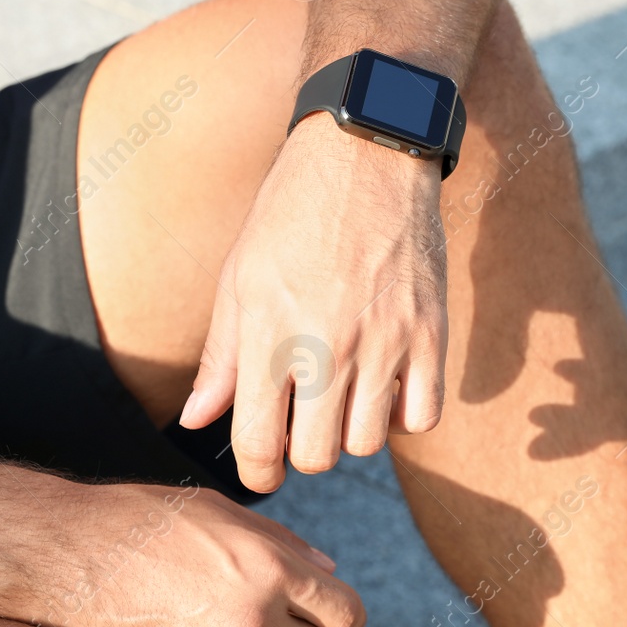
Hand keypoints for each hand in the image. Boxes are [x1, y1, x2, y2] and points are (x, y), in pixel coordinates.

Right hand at [35, 482, 364, 626]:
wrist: (65, 558)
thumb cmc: (141, 522)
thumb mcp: (218, 512)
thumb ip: (280, 542)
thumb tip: (329, 572)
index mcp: (267, 568)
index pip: (344, 613)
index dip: (339, 614)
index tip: (325, 614)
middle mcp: (252, 620)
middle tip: (263, 615)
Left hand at [179, 112, 448, 490]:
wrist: (365, 154)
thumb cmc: (290, 214)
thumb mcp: (239, 276)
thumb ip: (220, 357)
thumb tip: (194, 419)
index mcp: (269, 330)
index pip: (258, 442)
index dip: (255, 472)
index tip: (259, 470)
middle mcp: (327, 342)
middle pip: (316, 455)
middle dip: (301, 451)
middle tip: (299, 422)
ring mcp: (385, 339)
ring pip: (368, 443)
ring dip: (349, 431)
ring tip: (339, 394)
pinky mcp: (431, 332)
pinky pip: (422, 417)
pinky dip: (400, 416)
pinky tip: (382, 385)